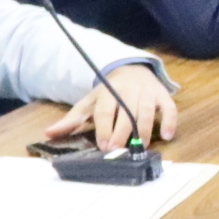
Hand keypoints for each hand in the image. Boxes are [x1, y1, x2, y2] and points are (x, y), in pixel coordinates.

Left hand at [41, 63, 178, 151]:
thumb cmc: (108, 92)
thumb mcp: (89, 102)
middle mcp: (128, 91)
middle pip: (126, 112)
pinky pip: (169, 108)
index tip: (104, 145)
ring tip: (140, 148)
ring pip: (147, 111)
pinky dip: (170, 121)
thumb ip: (71, 119)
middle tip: (118, 150)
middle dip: (122, 131)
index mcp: (108, 92)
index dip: (104, 128)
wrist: (131, 69)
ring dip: (144, 130)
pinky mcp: (162, 95)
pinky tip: (167, 136)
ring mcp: (147, 92)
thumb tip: (49, 133)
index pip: (105, 111)